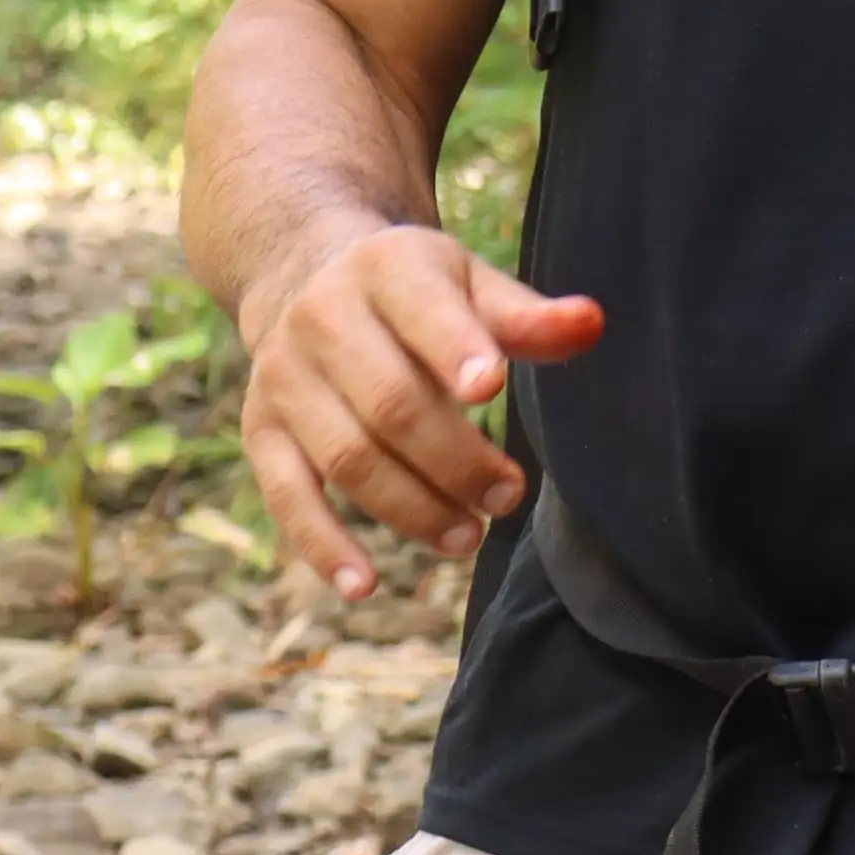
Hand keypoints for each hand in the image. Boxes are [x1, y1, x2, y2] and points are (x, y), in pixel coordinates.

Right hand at [239, 220, 602, 600]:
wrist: (306, 275)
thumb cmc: (415, 292)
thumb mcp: (468, 283)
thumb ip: (527, 316)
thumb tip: (593, 324)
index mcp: (385, 268)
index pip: (421, 309)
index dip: (455, 349)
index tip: (494, 390)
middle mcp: (323, 318)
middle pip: (390, 402)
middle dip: (455, 460)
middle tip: (507, 497)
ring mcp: (285, 377)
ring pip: (347, 457)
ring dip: (411, 509)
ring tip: (468, 537)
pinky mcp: (261, 429)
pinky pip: (286, 495)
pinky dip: (322, 544)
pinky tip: (366, 585)